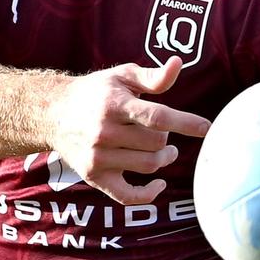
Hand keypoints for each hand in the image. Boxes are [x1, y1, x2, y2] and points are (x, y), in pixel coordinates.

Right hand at [46, 56, 209, 203]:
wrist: (52, 112)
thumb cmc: (96, 91)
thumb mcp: (122, 76)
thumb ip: (152, 76)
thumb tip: (178, 64)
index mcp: (114, 104)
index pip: (157, 116)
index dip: (185, 123)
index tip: (207, 128)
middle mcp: (104, 132)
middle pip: (155, 142)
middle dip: (167, 137)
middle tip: (163, 132)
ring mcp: (98, 157)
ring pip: (148, 165)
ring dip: (164, 158)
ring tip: (165, 150)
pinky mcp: (94, 176)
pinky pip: (128, 196)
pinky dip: (149, 194)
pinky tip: (158, 183)